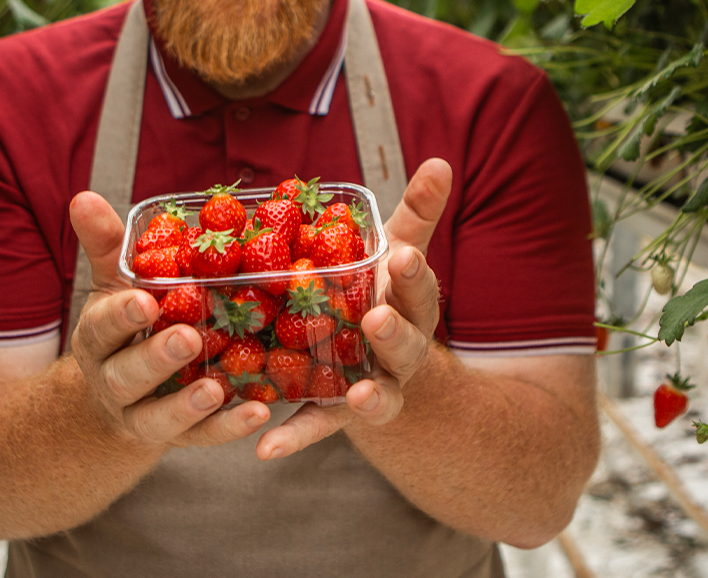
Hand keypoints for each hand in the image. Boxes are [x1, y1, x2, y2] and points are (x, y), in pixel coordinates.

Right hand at [67, 192, 271, 446]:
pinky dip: (228, 429)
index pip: (102, 327)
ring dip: (188, 406)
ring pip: (160, 417)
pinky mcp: (181, 438)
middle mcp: (115, 382)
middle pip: (128, 376)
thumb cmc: (129, 323)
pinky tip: (259, 413)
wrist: (122, 397)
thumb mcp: (116, 284)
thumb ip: (107, 245)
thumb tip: (83, 195)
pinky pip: (202, 439)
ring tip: (216, 390)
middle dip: (156, 358)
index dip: (121, 315)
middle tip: (189, 338)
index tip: (144, 301)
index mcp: (99, 339)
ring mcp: (145, 415)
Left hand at [254, 158, 452, 459]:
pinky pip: (317, 427)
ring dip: (371, 399)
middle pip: (405, 345)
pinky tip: (266, 449)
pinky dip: (295, 438)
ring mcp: (373, 387)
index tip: (402, 256)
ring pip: (378, 396)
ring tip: (360, 398)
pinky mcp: (335, 415)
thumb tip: (441, 161)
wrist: (382, 363)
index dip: (413, 273)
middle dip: (394, 333)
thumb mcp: (398, 251)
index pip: (419, 287)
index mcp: (412, 306)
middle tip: (378, 319)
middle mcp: (400, 353)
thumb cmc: (384, 293)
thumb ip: (416, 212)